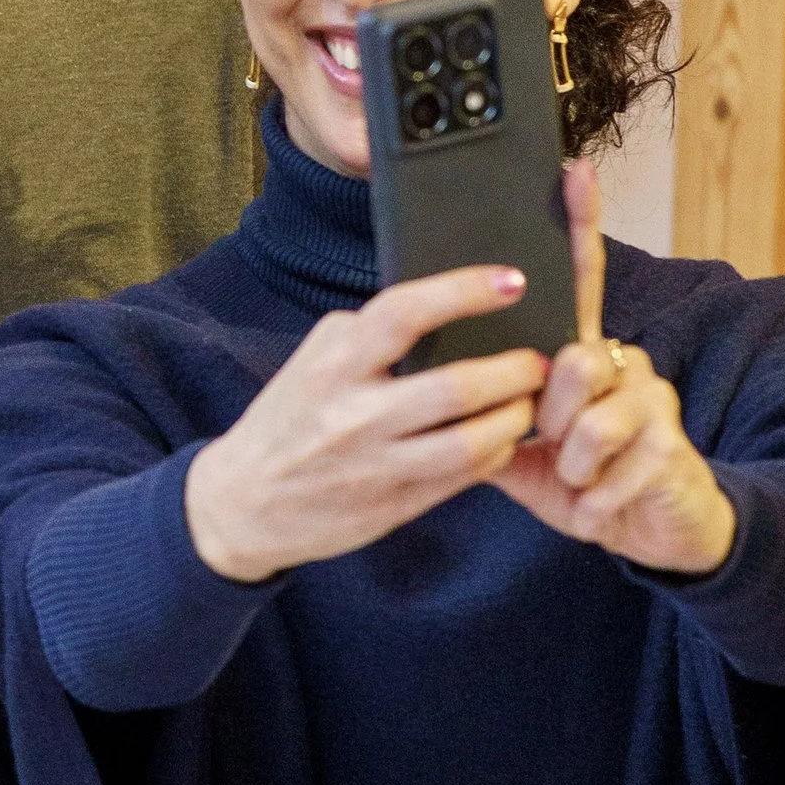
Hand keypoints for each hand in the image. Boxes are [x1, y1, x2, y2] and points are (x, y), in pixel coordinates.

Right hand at [184, 263, 548, 583]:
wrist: (243, 504)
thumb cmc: (289, 420)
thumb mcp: (314, 363)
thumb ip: (368, 335)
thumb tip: (442, 305)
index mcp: (333, 364)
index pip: (405, 313)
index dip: (464, 292)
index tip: (512, 280)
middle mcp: (355, 414)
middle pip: (457, 387)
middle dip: (515, 370)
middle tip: (540, 359)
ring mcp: (378, 464)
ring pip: (473, 441)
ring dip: (516, 417)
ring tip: (529, 401)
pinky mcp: (396, 505)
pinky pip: (466, 476)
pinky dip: (496, 452)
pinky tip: (504, 437)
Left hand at [498, 164, 735, 574]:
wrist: (647, 534)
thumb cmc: (577, 480)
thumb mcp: (517, 449)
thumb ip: (480, 410)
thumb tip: (422, 375)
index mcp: (577, 355)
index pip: (576, 281)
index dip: (577, 227)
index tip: (571, 171)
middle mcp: (620, 362)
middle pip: (572, 360)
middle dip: (549, 416)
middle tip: (550, 447)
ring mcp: (651, 399)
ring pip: (590, 420)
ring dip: (571, 463)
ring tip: (575, 478)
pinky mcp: (673, 446)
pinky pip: (609, 468)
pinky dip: (593, 499)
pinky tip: (596, 505)